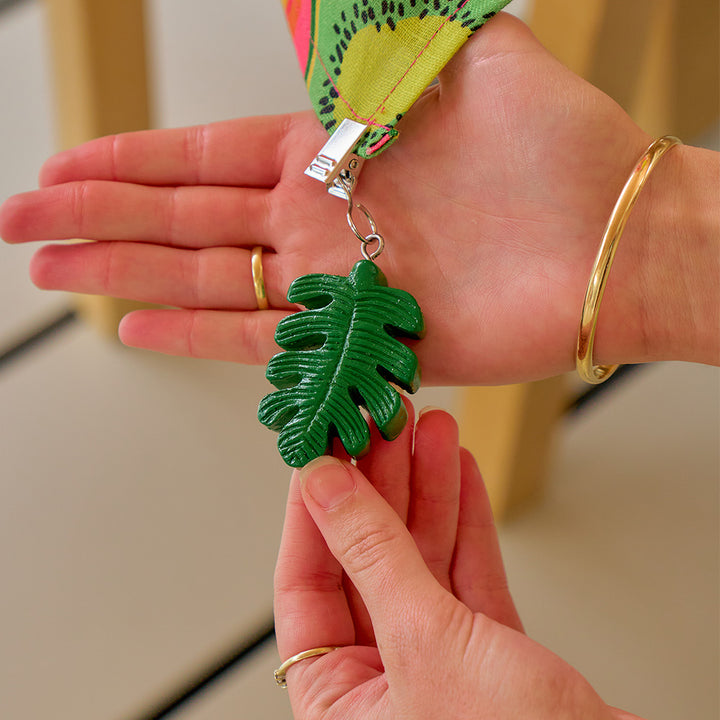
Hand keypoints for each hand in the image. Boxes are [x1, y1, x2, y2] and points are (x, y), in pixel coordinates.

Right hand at [0, 14, 660, 382]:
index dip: (131, 162)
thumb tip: (321, 11)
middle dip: (99, 218)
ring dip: (125, 274)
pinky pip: (261, 339)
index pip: (205, 158)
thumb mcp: (457, 57)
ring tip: (54, 271)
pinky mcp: (359, 340)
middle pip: (184, 220)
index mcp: (333, 154)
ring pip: (205, 278)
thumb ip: (379, 40)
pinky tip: (140, 326)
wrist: (608, 237)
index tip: (66, 164)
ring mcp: (334, 284)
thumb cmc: (551, 147)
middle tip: (24, 222)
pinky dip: (196, 333)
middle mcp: (321, 221)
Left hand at [274, 404, 632, 718]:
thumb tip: (326, 487)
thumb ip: (375, 557)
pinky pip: (465, 574)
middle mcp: (381, 685)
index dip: (313, 513)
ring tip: (429, 431)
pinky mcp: (489, 654)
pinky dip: (466, 520)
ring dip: (427, 490)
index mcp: (339, 704)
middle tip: (386, 427)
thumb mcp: (426, 643)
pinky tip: (458, 471)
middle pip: (367, 564)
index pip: (304, 586)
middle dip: (382, 487)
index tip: (322, 453)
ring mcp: (436, 667)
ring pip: (420, 561)